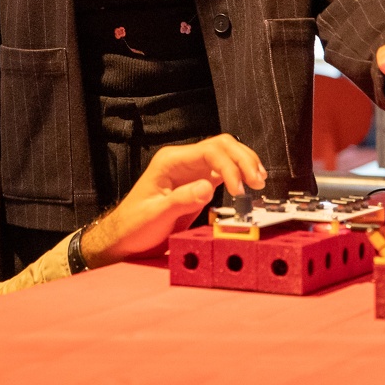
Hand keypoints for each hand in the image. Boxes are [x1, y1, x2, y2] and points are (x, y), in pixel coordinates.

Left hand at [79, 133, 265, 268]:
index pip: (209, 151)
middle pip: (221, 146)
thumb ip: (181, 200)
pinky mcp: (198, 185)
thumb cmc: (134, 226)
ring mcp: (191, 171)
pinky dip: (239, 176)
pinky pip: (223, 172)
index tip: (240, 189)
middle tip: (258, 181)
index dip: (229, 166)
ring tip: (260, 181)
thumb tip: (208, 187)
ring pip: (225, 156)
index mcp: (170, 162)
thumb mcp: (155, 216)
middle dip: (243, 159)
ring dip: (244, 164)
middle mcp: (183, 162)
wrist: (124, 238)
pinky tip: (250, 185)